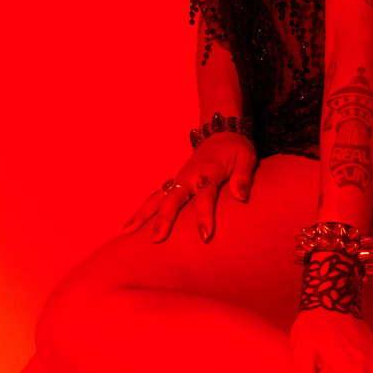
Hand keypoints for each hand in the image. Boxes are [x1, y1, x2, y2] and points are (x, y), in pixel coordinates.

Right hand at [120, 132, 256, 242]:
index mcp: (209, 170)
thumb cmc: (235, 149)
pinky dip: (143, 210)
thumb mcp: (246, 157)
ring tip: (127, 232)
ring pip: (158, 197)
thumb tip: (240, 196)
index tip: (204, 235)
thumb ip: (244, 176)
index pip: (205, 195)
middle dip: (165, 218)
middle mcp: (190, 176)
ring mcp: (179, 179)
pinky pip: (157, 197)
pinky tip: (130, 227)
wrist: (220, 133)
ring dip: (143, 214)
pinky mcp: (175, 183)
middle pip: (174, 198)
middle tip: (156, 239)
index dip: (204, 215)